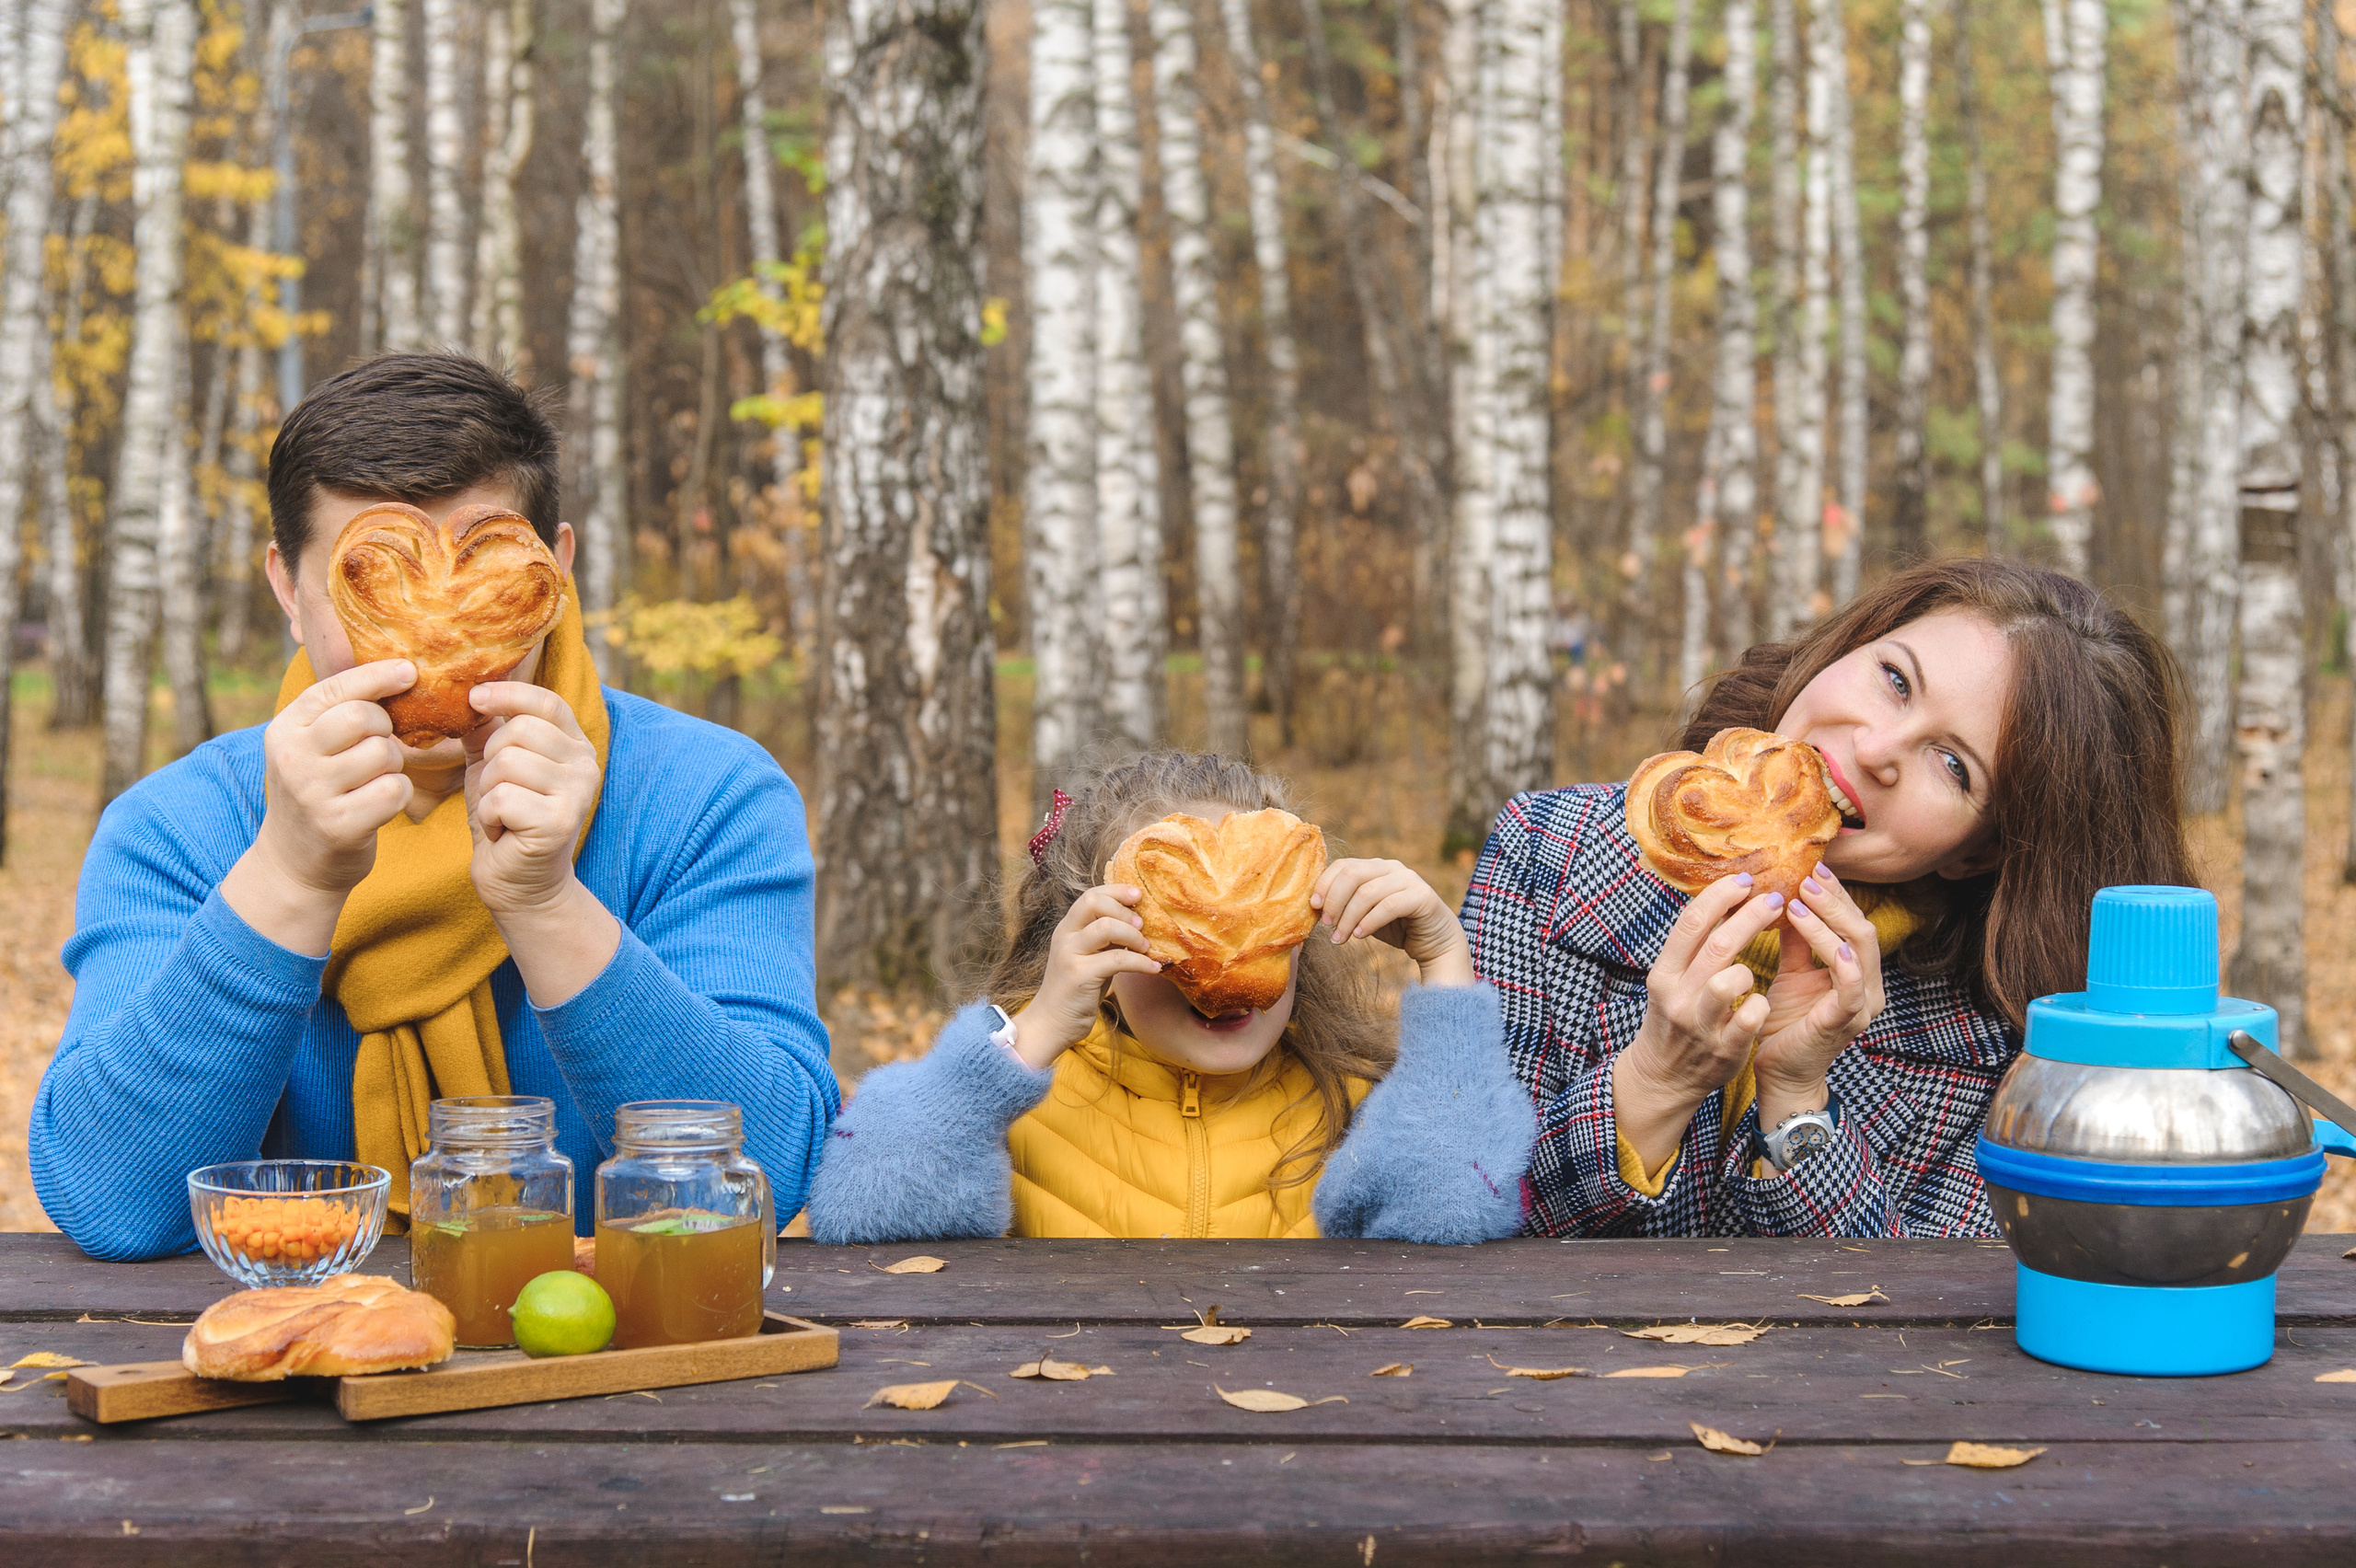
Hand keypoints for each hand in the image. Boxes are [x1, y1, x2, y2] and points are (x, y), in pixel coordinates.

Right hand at [252, 660, 417, 896]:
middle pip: (365, 717)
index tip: (409, 671)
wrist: (294, 861)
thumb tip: (400, 665)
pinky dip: (398, 794)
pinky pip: (394, 790)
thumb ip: (340, 708)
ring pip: (385, 754)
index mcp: (285, 728)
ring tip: (373, 779)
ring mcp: (312, 793)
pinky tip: (380, 803)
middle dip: (386, 730)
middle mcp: (292, 757)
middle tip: (379, 747)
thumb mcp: (311, 744)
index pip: (337, 688)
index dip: (379, 676)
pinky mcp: (338, 825)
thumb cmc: (318, 790)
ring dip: (393, 766)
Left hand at [463, 682, 602, 916]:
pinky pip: (501, 798)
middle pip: (518, 731)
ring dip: (487, 792)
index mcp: (574, 746)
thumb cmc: (507, 820)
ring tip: (500, 813)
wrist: (519, 881)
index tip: (474, 698)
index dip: (508, 693)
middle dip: (490, 761)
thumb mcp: (493, 767)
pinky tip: (503, 831)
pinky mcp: (559, 822)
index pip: (547, 702)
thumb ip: (487, 730)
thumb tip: (469, 692)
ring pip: (506, 764)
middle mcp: (585, 766)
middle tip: (497, 792)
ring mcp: (577, 794)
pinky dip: (488, 816)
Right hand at [1009, 885, 1160, 1068]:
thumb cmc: (1076, 991)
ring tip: (1146, 948)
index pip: (1090, 895)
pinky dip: (1141, 963)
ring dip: (1134, 936)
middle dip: (1124, 910)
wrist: (1051, 1024)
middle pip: (1093, 902)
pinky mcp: (1079, 977)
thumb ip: (1107, 940)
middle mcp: (1065, 936)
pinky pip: (1117, 960)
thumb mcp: (1090, 958)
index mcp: (1067, 928)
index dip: (1116, 891)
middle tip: (1141, 926)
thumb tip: (1139, 923)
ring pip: (1106, 928)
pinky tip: (1153, 968)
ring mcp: (1070, 955)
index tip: (1138, 895)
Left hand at [1310, 857, 1474, 986]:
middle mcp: (1392, 868)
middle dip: (1334, 901)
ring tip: (1340, 938)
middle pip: (1352, 875)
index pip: (1344, 865)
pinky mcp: (1422, 896)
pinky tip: (1359, 936)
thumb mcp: (1365, 914)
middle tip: (1327, 925)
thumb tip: (1314, 908)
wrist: (1436, 943)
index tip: (1314, 907)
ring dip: (1348, 918)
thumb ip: (1346, 905)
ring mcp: (1409, 879)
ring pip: (1367, 892)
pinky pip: (1388, 906)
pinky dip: (1369, 922)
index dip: (1325, 884)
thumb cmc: (1396, 927)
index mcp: (1376, 867)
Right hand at [1611, 873, 1788, 1172]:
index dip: (1720, 896)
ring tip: (1752, 971)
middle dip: (1751, 916)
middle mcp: (1677, 995)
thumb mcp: (1672, 979)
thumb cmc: (1675, 1017)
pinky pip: (1751, 1017)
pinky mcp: (1723, 1049)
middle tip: (1775, 900)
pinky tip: (1760, 1005)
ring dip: (1750, 968)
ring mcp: (1700, 1023)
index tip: (1745, 879)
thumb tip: (1724, 897)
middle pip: (1718, 944)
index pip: (1690, 923)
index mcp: (1664, 972)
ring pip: (1731, 980)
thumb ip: (1693, 947)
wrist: (1663, 1076)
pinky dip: (1760, 1005)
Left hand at [1750, 861, 1884, 1138]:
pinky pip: (1850, 982)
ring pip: (1857, 947)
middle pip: (1860, 928)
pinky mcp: (1846, 1019)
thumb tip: (1786, 897)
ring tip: (1800, 897)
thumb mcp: (1790, 973)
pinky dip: (1838, 956)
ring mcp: (1862, 1003)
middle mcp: (1869, 985)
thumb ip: (1796, 941)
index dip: (1835, 895)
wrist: (1781, 1072)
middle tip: (1807, 874)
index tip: (1811, 868)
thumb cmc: (1786, 1024)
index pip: (1852, 922)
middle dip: (1834, 899)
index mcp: (1858, 972)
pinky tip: (1820, 936)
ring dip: (1829, 919)